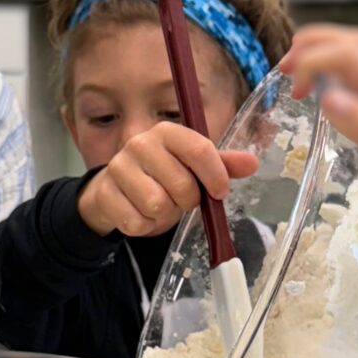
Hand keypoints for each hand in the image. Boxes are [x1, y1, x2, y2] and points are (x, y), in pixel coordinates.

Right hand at [77, 121, 257, 236]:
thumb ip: (221, 164)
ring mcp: (118, 168)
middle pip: (181, 184)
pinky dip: (144, 226)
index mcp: (166, 132)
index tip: (220, 192)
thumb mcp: (191, 167)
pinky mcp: (105, 194)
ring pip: (157, 205)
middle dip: (187, 200)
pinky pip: (136, 222)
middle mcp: (140, 144)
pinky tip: (140, 214)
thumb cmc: (160, 176)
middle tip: (181, 199)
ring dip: (164, 214)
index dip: (215, 175)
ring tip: (159, 205)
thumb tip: (252, 163)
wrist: (114, 189)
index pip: (199, 149)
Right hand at [279, 25, 357, 247]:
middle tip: (284, 64)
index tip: (290, 85)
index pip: (345, 55)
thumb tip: (326, 98)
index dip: (311, 60)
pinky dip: (343, 71)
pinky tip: (335, 93)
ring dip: (328, 52)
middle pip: (355, 42)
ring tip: (301, 71)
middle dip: (314, 43)